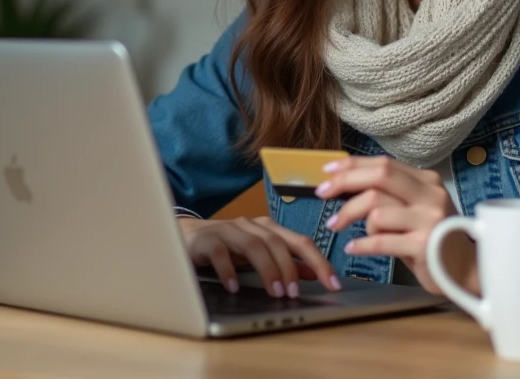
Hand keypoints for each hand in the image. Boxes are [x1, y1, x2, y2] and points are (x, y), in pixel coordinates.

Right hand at [177, 216, 341, 297]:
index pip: (301, 241)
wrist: (186, 236)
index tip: (333, 284)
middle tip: (295, 293)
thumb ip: (285, 261)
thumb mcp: (259, 254)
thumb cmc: (227, 247)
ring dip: (267, 269)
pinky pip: (220, 253)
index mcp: (268, 229)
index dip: (319, 262)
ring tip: (275, 292)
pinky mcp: (207, 240)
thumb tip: (313, 272)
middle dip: (290, 267)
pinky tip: (234, 287)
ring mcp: (229, 230)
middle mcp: (251, 225)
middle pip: (278, 242)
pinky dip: (229, 270)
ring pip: (254, 244)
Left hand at [315, 156, 476, 294]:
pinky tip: (352, 248)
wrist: (466, 270)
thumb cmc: (432, 239)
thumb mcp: (415, 209)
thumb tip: (346, 182)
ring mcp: (428, 220)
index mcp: (427, 181)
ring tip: (342, 229)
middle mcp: (430, 196)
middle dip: (345, 183)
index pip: (384, 164)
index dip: (352, 165)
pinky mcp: (424, 246)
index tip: (327, 172)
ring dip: (351, 218)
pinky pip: (381, 240)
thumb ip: (389, 194)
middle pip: (379, 177)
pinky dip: (361, 244)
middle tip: (322, 194)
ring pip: (377, 209)